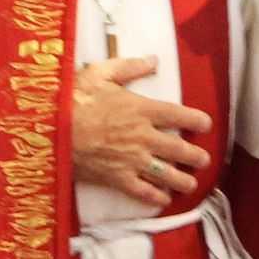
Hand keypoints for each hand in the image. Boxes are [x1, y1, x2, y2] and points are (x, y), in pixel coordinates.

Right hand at [69, 55, 212, 207]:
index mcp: (140, 109)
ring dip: (182, 179)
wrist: (52, 130)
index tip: (206, 124)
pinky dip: (156, 197)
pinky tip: (164, 199)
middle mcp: (143, 136)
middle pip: (178, 149)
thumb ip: (128, 67)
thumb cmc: (74, 99)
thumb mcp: (99, 73)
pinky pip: (143, 191)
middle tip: (204, 159)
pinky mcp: (119, 178)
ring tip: (191, 183)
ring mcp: (132, 160)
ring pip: (166, 174)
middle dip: (195, 156)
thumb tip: (154, 60)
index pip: (177, 115)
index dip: (195, 120)